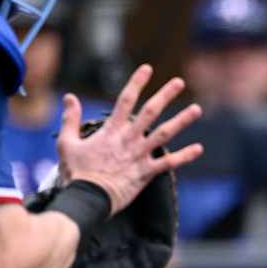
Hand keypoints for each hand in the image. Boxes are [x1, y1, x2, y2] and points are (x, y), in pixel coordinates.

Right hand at [56, 65, 202, 214]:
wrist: (86, 199)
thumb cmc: (75, 173)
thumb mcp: (67, 143)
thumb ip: (70, 119)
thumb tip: (70, 97)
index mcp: (111, 130)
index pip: (125, 99)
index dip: (137, 83)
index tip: (148, 69)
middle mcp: (128, 139)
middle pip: (150, 112)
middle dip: (166, 95)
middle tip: (179, 82)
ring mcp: (139, 155)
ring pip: (165, 134)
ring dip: (182, 120)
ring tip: (197, 109)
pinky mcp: (146, 173)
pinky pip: (169, 163)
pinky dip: (185, 156)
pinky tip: (199, 149)